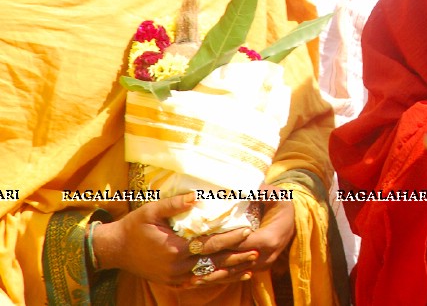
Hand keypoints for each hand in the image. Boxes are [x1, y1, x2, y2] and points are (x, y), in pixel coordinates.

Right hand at [91, 193, 252, 286]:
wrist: (114, 249)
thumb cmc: (134, 226)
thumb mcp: (152, 210)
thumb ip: (174, 204)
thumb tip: (197, 195)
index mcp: (175, 248)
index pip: (210, 244)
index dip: (230, 238)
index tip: (248, 231)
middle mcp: (177, 266)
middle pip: (214, 262)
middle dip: (237, 257)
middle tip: (258, 251)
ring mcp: (175, 277)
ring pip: (208, 276)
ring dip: (231, 272)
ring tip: (251, 268)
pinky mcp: (172, 283)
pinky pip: (198, 284)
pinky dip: (215, 280)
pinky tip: (230, 277)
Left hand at [197, 197, 295, 285]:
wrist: (293, 222)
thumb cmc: (282, 207)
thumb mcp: (276, 196)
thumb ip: (261, 192)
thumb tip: (244, 186)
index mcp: (269, 239)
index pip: (239, 244)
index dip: (221, 243)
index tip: (201, 242)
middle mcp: (265, 256)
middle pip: (234, 261)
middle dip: (212, 262)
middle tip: (190, 263)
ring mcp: (262, 265)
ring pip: (234, 273)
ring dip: (214, 276)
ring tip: (192, 279)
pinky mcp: (258, 269)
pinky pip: (237, 275)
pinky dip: (221, 278)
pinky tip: (203, 281)